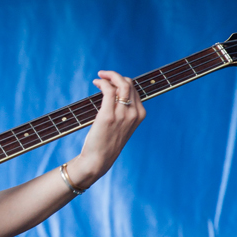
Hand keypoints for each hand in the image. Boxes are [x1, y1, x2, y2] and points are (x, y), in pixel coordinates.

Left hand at [69, 69, 145, 187]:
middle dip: (115, 76)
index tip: (110, 81)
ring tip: (99, 78)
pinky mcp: (108, 116)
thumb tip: (114, 91)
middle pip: (128, 83)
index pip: (134, 89)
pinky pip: (108, 90)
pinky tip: (96, 83)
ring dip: (109, 76)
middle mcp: (134, 114)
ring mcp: (122, 115)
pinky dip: (102, 83)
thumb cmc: (108, 142)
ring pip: (120, 84)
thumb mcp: (122, 125)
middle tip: (103, 76)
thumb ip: (123, 111)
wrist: (99, 159)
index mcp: (139, 115)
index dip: (122, 81)